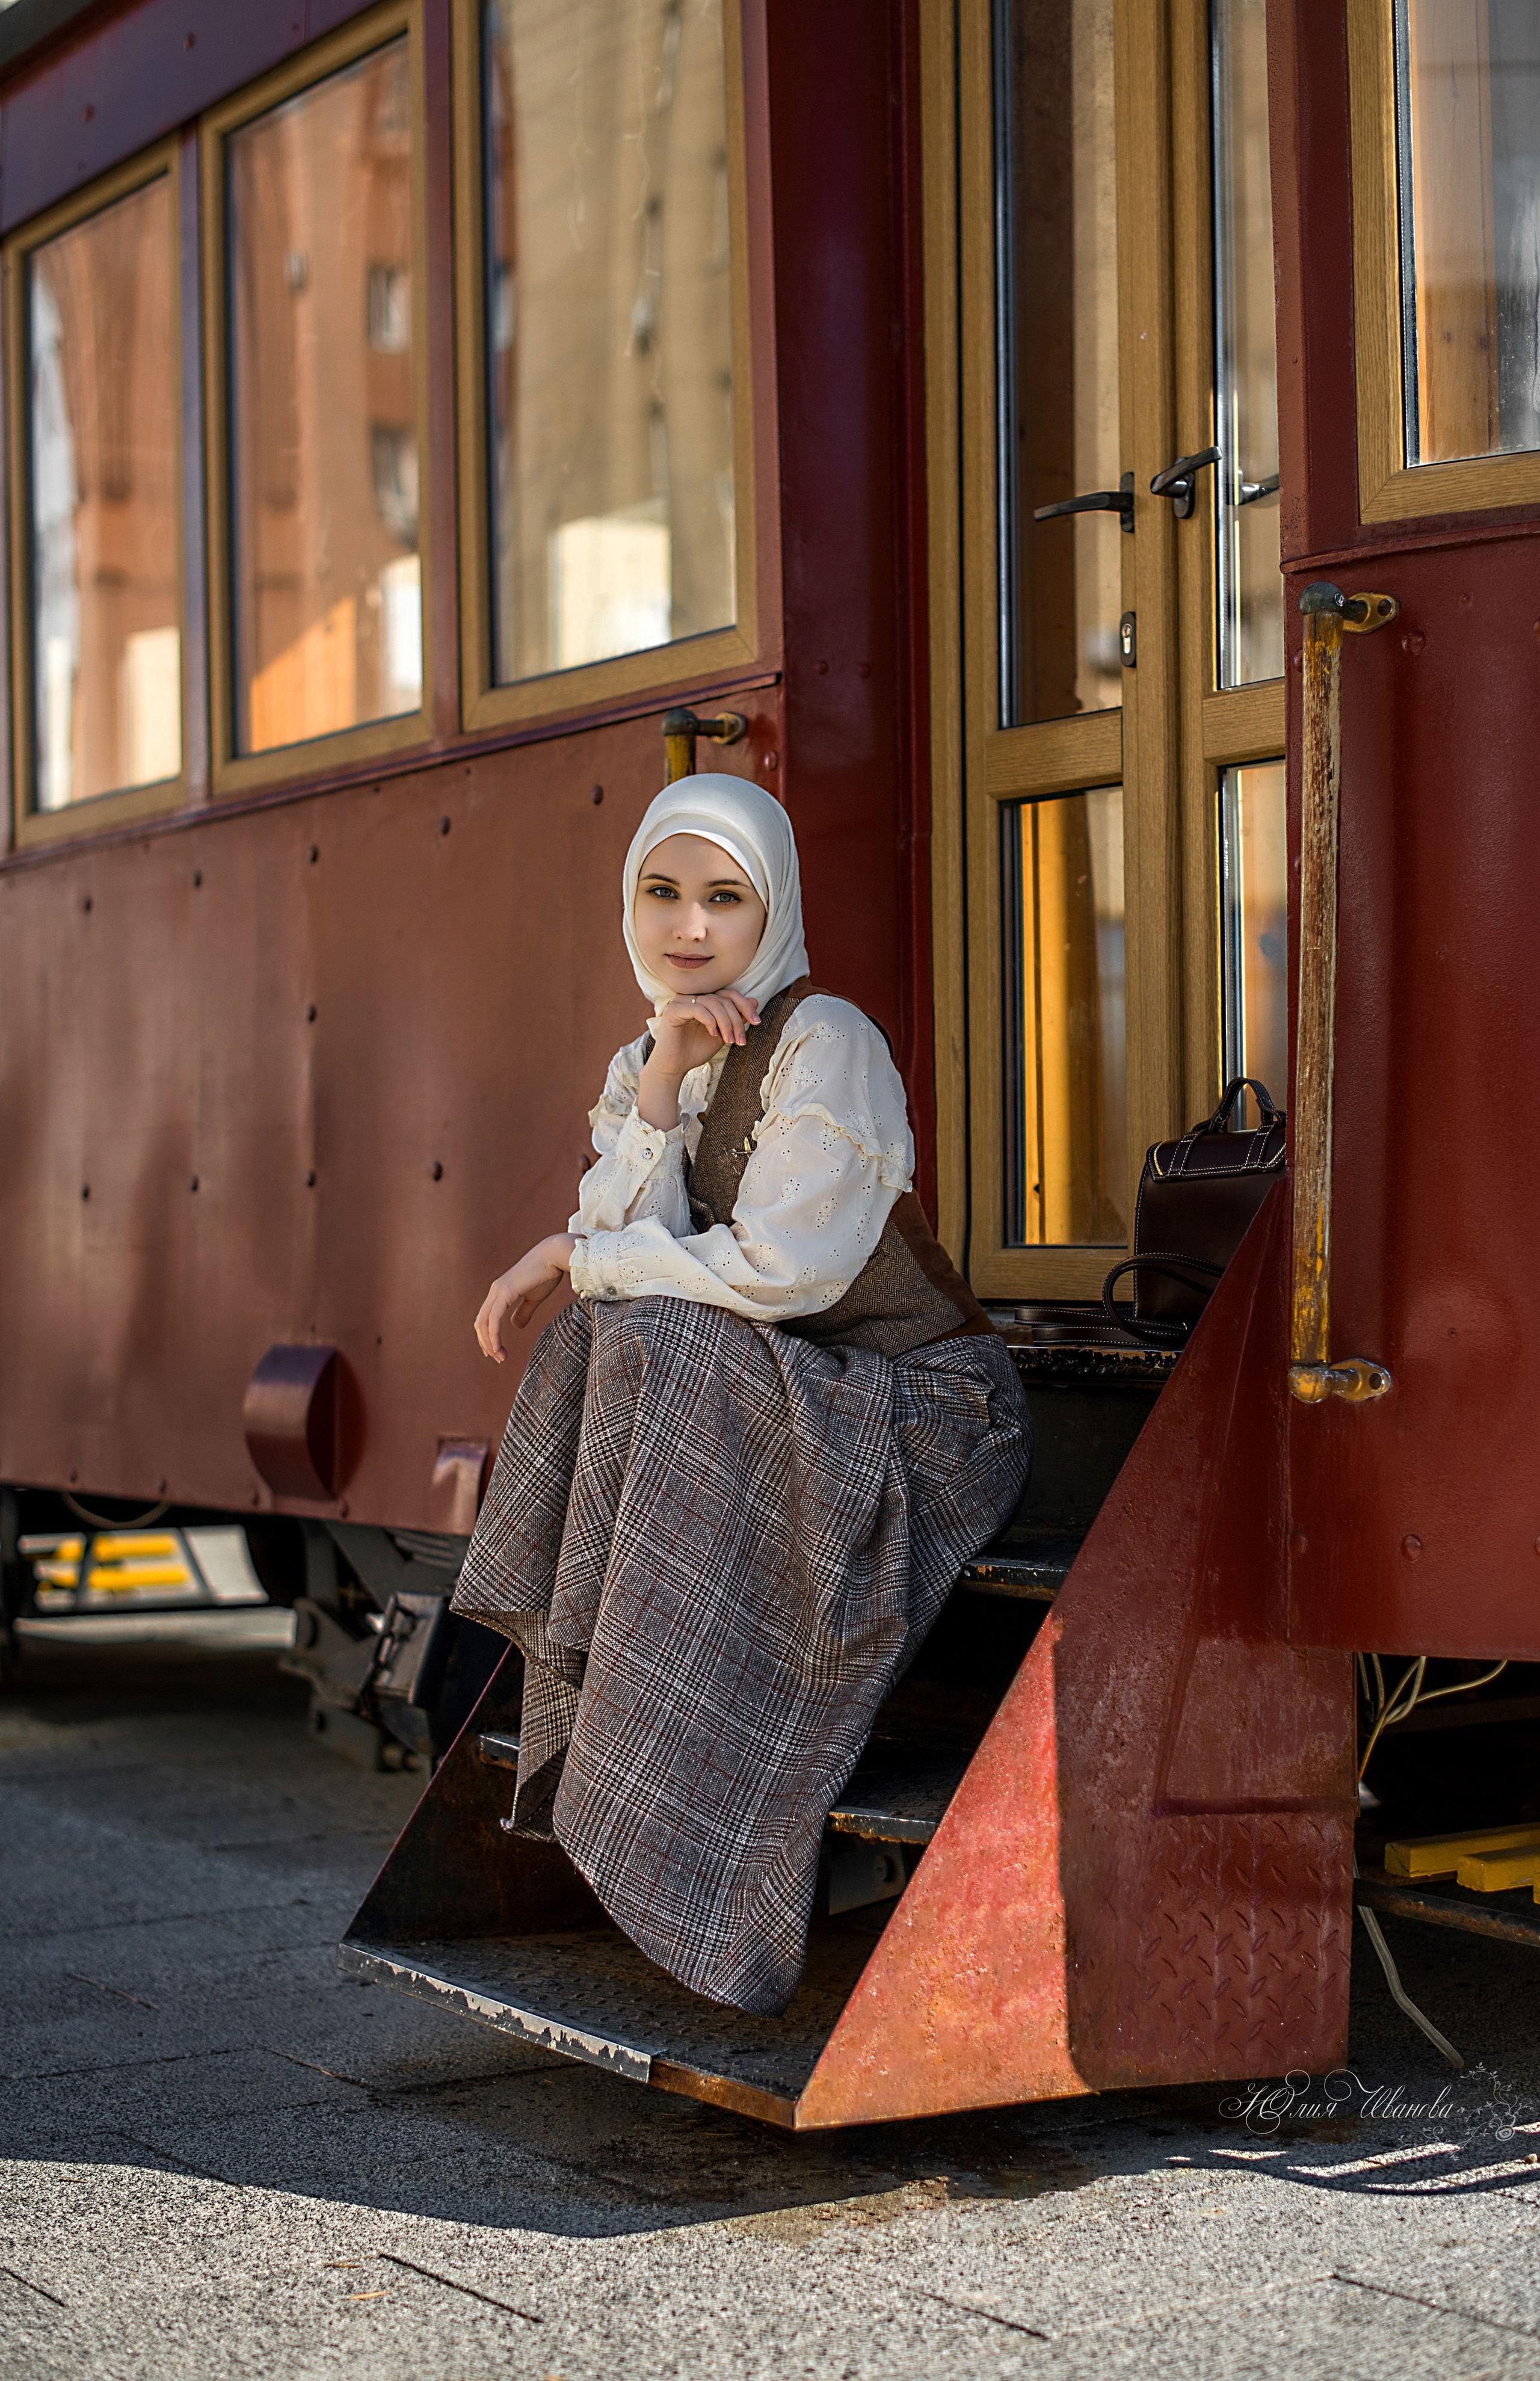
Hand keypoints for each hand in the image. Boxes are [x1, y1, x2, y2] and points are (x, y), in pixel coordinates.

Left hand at [475, 1233, 575, 1361]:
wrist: (554, 1256)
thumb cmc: (547, 1274)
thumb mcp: (534, 1298)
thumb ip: (524, 1312)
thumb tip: (515, 1326)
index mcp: (500, 1292)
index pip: (485, 1318)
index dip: (487, 1337)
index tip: (496, 1352)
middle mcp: (495, 1291)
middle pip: (480, 1323)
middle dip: (486, 1343)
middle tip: (498, 1358)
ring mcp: (498, 1291)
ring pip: (484, 1323)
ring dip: (489, 1343)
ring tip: (500, 1357)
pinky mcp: (505, 1292)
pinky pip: (493, 1319)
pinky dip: (493, 1336)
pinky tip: (499, 1348)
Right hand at [638, 992, 759, 1128]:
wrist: (675, 1067)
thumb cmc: (696, 1051)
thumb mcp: (722, 1033)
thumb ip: (735, 1018)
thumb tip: (754, 1000)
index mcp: (703, 1000)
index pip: (728, 994)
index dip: (745, 1005)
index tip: (757, 1021)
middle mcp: (691, 996)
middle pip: (723, 998)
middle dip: (737, 1019)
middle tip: (741, 1039)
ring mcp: (681, 1001)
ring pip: (713, 1003)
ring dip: (726, 1023)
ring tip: (729, 1040)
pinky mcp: (673, 1010)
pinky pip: (698, 1008)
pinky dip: (710, 1021)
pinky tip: (713, 1034)